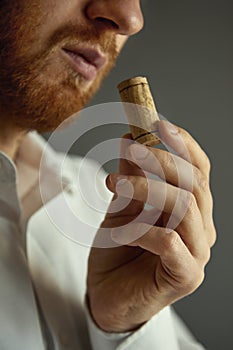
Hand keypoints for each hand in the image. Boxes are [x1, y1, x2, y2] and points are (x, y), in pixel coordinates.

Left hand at [87, 120, 215, 332]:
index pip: (198, 168)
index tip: (157, 123)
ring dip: (148, 188)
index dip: (182, 144)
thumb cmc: (118, 250)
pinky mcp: (186, 276)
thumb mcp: (121, 206)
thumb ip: (130, 176)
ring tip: (114, 183)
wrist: (108, 296)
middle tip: (130, 148)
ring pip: (185, 207)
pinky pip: (170, 242)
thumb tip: (130, 138)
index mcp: (190, 207)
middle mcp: (201, 227)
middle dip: (161, 160)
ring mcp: (197, 252)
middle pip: (194, 183)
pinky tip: (121, 230)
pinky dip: (143, 229)